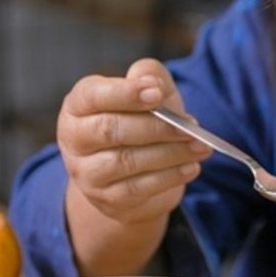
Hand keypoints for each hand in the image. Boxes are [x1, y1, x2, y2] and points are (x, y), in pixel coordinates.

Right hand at [58, 58, 210, 274]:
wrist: (131, 174)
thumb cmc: (140, 121)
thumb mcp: (148, 94)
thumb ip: (150, 78)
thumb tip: (153, 82)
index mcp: (78, 105)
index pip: (92, 96)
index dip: (124, 93)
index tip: (157, 93)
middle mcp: (74, 139)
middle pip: (110, 130)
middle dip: (155, 127)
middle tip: (191, 125)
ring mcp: (87, 172)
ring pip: (126, 161)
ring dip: (169, 153)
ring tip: (201, 147)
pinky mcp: (106, 198)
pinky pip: (137, 188)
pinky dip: (169, 177)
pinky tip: (191, 167)